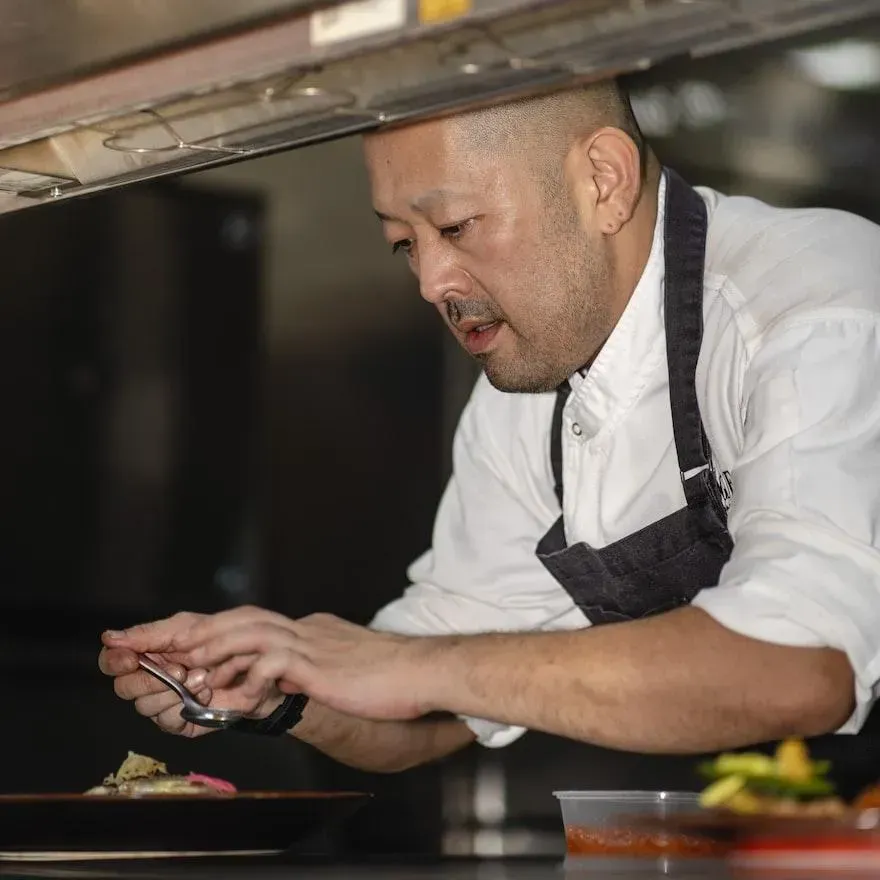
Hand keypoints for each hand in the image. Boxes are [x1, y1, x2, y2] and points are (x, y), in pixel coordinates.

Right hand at [98, 612, 283, 736]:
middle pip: (123, 688)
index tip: (130, 659)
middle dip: (149, 679)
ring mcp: (163, 704)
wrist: (255, 663)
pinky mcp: (180, 722)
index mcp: (146, 654)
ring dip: (173, 689)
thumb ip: (148, 634)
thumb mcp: (186, 628)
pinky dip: (185, 704)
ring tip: (202, 676)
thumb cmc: (220, 641)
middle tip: (179, 668)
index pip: (112, 663)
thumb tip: (109, 637)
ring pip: (144, 705)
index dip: (115, 662)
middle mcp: (149, 681)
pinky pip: (167, 720)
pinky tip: (205, 692)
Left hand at [172, 607, 438, 721]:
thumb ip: (314, 667)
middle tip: (164, 640)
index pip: (252, 622)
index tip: (184, 642)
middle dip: (198, 629)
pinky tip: (230, 696)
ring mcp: (312, 644)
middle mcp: (307, 630)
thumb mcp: (344, 668)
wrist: (426, 671)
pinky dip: (246, 678)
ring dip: (212, 646)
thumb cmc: (393, 677)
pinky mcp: (320, 666)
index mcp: (311, 630)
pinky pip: (272, 665)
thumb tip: (288, 676)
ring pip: (249, 632)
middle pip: (241, 617)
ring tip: (182, 663)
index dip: (215, 630)